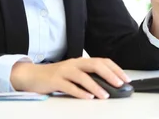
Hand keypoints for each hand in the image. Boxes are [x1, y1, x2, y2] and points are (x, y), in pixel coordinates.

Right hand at [10, 57, 130, 98]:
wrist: (33, 75)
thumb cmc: (56, 76)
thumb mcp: (74, 74)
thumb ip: (88, 77)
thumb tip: (108, 86)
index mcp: (80, 61)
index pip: (102, 61)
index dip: (115, 69)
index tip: (126, 79)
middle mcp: (74, 63)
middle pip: (95, 65)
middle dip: (109, 74)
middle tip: (120, 84)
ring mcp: (64, 71)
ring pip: (83, 76)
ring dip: (96, 86)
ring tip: (105, 95)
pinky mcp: (55, 80)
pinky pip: (69, 86)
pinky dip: (80, 92)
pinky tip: (88, 98)